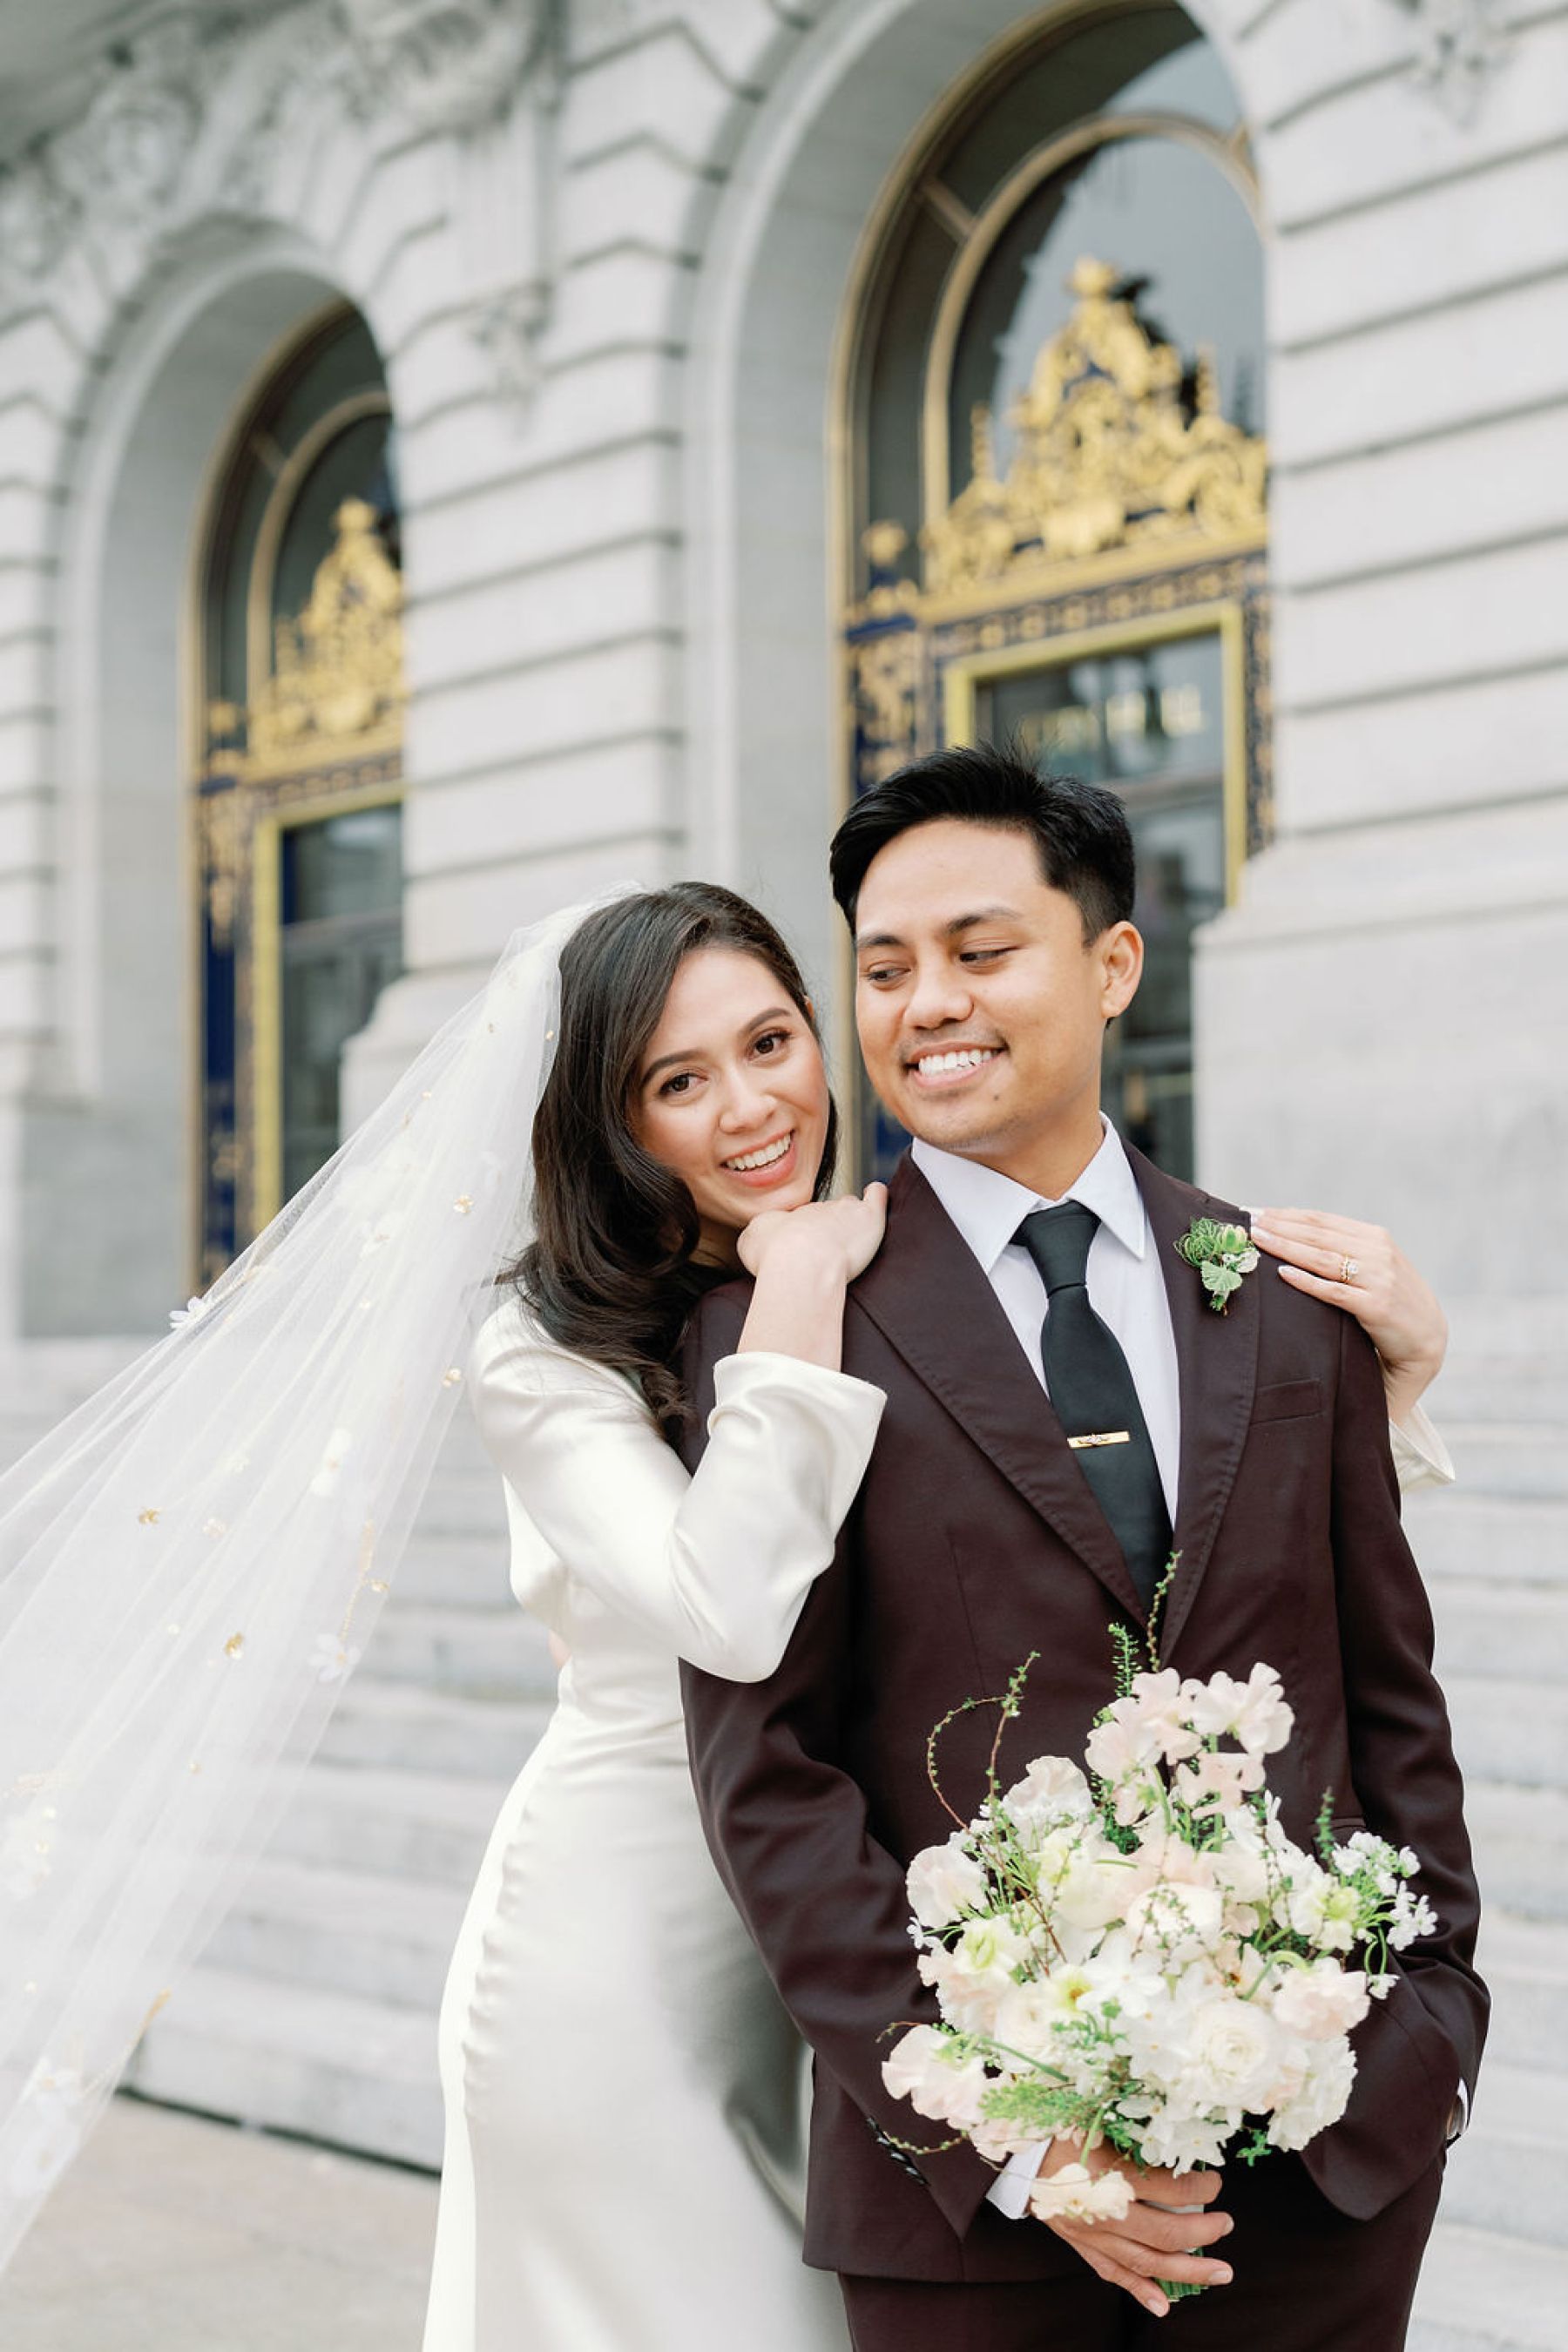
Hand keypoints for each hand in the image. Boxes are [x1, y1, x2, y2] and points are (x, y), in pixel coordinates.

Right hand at [737, 1184, 887, 1285]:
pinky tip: (875, 1198)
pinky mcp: (868, 1216)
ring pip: (850, 1207)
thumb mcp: (749, 1245)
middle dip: (828, 1229)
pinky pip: (877, 1194)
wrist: (799, 1263)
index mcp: (789, 1216)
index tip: (805, 1254)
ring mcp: (844, 1209)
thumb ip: (758, 1236)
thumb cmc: (773, 1260)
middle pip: (826, 1212)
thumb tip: (761, 1236)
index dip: (804, 1238)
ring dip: (851, 1219)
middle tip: (827, 1255)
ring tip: (851, 1240)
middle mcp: (815, 1208)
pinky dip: (877, 1195)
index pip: (801, 1219)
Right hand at [1030, 2137, 1232, 2319]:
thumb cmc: (1063, 2128)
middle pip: (1165, 2232)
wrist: (1020, 2151)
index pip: (1169, 2188)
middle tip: (1228, 2224)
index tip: (1216, 2181)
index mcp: (1110, 2174)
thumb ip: (1136, 2130)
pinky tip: (1163, 2305)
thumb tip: (1177, 2132)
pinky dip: (1140, 2291)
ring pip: (1147, 2262)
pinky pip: (1114, 2273)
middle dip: (1204, 2232)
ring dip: (1187, 2270)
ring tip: (1221, 2272)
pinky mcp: (1081, 2245)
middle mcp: (1105, 2211)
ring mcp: (1093, 2234)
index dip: (1200, 2187)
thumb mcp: (1098, 2118)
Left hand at [1249, 1207, 1447, 1426]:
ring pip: (1323, 1258)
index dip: (1285, 1214)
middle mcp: (1378, 1252)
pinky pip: (1334, 1291)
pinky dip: (1307, 1281)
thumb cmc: (1389, 1300)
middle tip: (1246, 1222)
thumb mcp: (1372, 1266)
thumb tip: (1292, 1234)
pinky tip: (1283, 1274)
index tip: (1253, 1211)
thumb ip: (1342, 1249)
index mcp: (1374, 1237)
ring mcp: (1379, 1278)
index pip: (1321, 1220)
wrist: (1426, 1339)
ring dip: (1286, 1246)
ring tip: (1258, 1240)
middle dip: (1279, 1226)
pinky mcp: (1377, 1306)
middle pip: (1317, 1235)